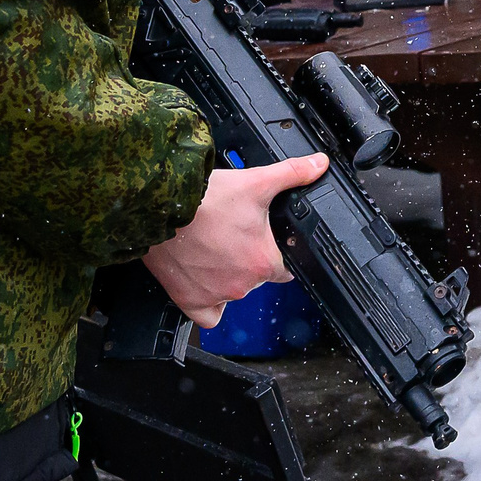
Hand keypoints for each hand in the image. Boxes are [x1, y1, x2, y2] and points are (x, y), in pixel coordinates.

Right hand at [142, 152, 328, 328]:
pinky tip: (205, 281)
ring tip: (214, 246)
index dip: (277, 251)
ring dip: (228, 275)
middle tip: (234, 234)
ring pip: (233, 291)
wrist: (161, 208)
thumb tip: (319, 164)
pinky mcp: (190, 302)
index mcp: (263, 261)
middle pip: (257, 277)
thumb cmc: (206, 199)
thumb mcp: (256, 181)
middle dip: (249, 259)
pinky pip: (208, 315)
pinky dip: (209, 302)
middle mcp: (243, 285)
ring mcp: (216, 296)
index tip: (263, 239)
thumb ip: (292, 174)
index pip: (286, 268)